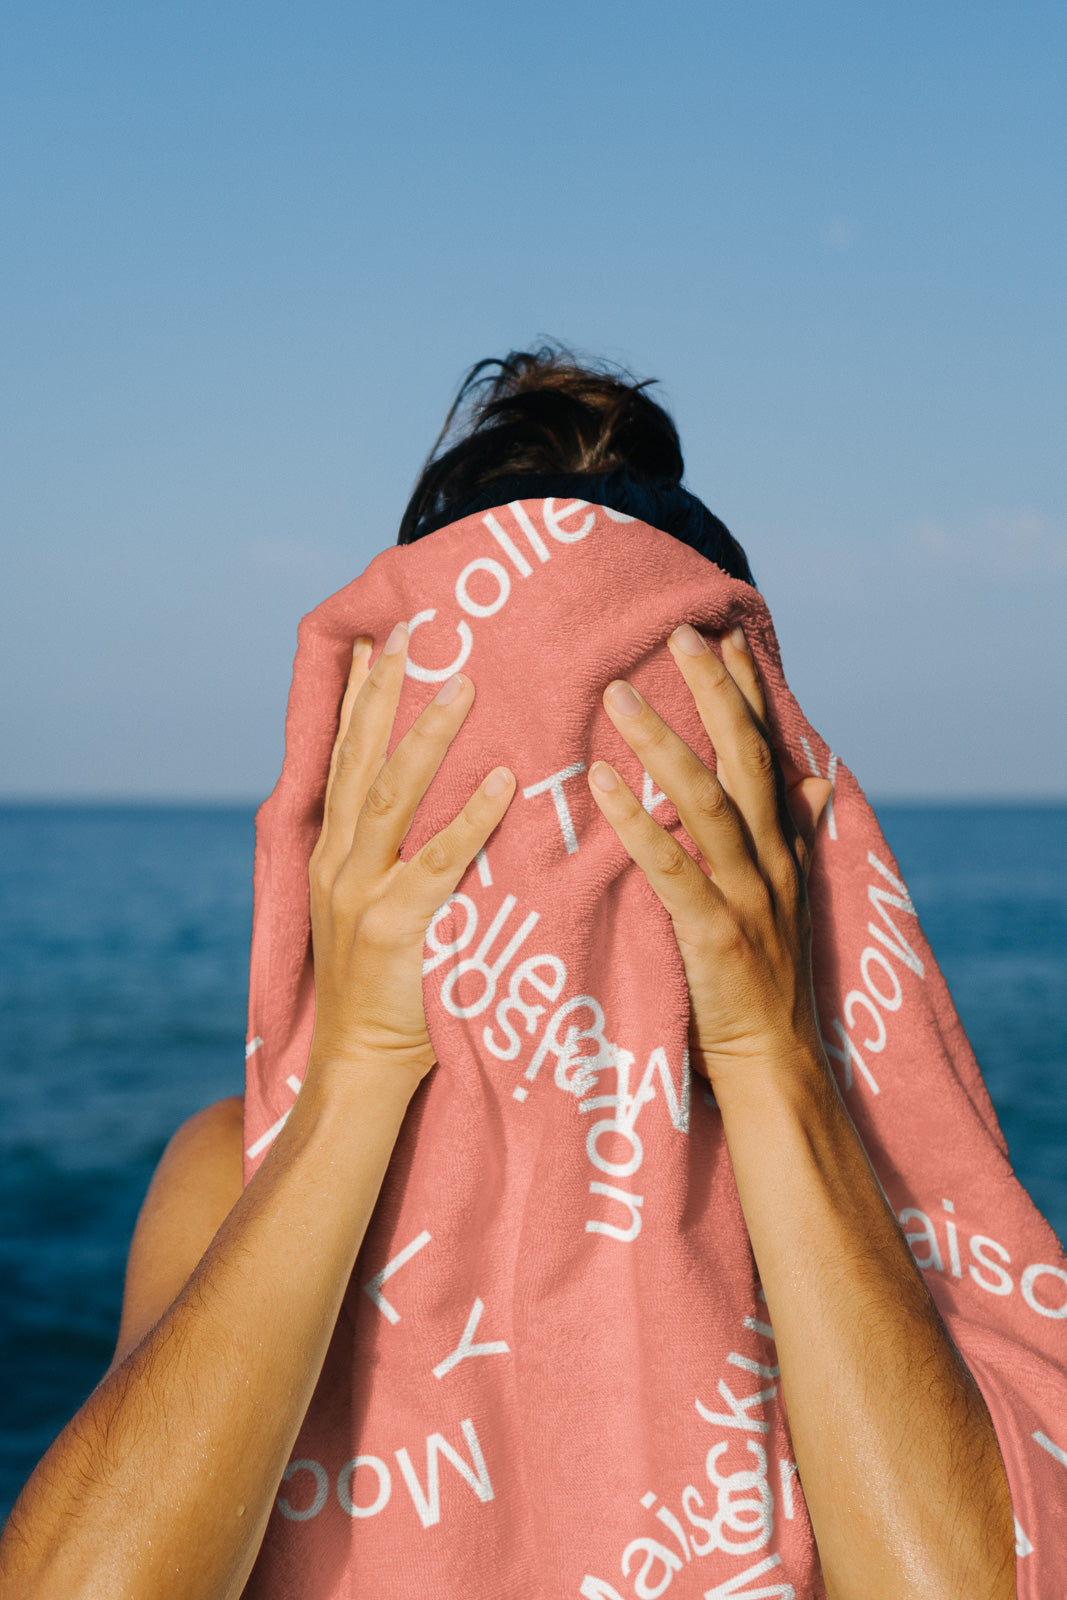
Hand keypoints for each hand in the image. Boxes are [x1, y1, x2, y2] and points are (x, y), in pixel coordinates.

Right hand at [307, 622, 515, 1089]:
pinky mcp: (394, 928)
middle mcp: (338, 861)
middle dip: (384, 691)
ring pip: (392, 795)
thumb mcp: (372, 911)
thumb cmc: (386, 990)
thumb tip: (436, 806)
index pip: (344, 759)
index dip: (358, 700)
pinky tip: (499, 781)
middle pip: (360, 758)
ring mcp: (359, 893)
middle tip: (416, 631)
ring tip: (463, 684)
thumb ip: (394, 859)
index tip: (377, 643)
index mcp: (334, 853)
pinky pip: (437, 862)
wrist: (361, 1067)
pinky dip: (469, 819)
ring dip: (427, 735)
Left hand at [586, 623, 831, 1090]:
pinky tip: (602, 785)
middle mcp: (774, 862)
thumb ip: (794, 834)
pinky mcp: (717, 935)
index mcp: (785, 850)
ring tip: (617, 695)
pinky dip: (638, 823)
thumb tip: (812, 778)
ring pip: (709, 802)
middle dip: (716, 693)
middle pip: (746, 760)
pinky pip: (673, 868)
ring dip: (664, 744)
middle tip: (681, 634)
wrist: (774, 1067)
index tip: (727, 638)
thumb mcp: (788, 901)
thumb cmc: (766, 984)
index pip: (769, 754)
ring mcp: (750, 897)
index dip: (750, 696)